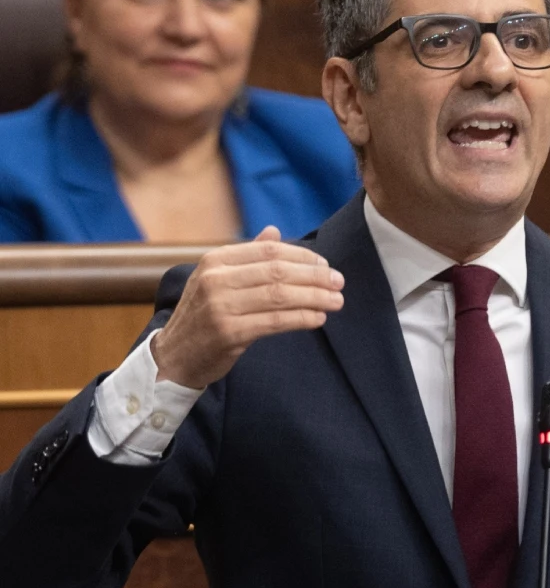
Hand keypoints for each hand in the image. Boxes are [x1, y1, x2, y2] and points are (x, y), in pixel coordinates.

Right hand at [149, 227, 345, 388]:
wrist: (174, 356)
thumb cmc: (203, 315)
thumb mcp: (217, 279)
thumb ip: (247, 257)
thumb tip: (274, 231)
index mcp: (215, 260)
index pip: (269, 251)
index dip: (303, 256)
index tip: (325, 265)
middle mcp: (215, 279)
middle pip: (278, 272)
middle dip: (315, 276)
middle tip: (339, 282)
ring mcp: (220, 306)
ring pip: (280, 296)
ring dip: (315, 297)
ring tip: (336, 301)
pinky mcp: (229, 332)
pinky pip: (276, 321)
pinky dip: (302, 318)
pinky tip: (318, 319)